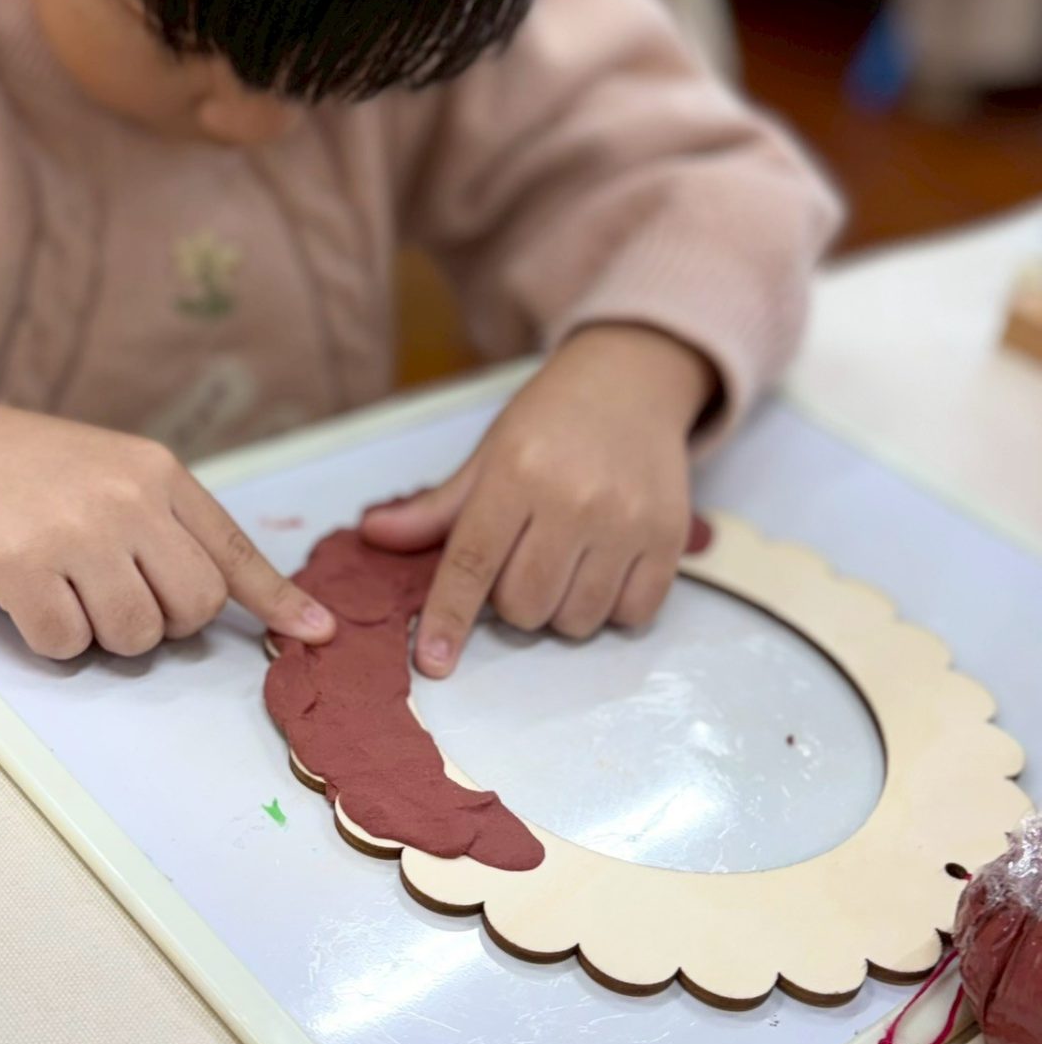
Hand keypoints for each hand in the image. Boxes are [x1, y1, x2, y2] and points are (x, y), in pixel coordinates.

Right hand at [0, 399, 335, 661]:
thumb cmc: (29, 470)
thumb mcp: (114, 472)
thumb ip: (170, 523)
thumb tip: (237, 596)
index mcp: (157, 473)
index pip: (232, 548)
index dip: (277, 599)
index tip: (316, 634)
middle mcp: (127, 499)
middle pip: (192, 608)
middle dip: (161, 623)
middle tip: (116, 596)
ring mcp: (75, 532)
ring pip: (134, 635)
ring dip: (102, 635)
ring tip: (68, 590)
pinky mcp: (22, 566)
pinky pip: (67, 644)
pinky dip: (51, 639)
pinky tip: (29, 598)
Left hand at [361, 325, 714, 675]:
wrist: (630, 383)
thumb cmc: (551, 423)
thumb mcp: (488, 455)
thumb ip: (436, 508)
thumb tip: (374, 535)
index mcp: (517, 473)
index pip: (473, 562)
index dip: (449, 616)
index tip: (432, 660)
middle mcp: (575, 499)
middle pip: (524, 606)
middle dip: (513, 603)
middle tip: (524, 561)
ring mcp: (627, 522)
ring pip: (575, 620)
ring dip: (561, 609)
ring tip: (567, 561)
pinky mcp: (670, 539)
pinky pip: (631, 616)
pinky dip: (612, 608)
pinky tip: (605, 567)